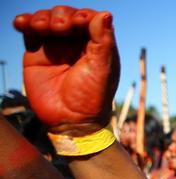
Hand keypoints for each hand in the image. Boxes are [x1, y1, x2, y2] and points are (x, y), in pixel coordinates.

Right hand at [13, 6, 119, 135]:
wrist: (70, 121)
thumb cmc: (92, 97)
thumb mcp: (102, 69)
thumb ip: (103, 41)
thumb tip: (105, 13)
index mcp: (97, 44)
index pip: (89, 18)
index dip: (82, 15)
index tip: (79, 21)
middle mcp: (76, 42)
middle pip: (66, 15)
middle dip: (61, 15)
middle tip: (60, 26)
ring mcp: (55, 46)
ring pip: (46, 19)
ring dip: (42, 17)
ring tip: (41, 27)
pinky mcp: (36, 53)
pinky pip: (29, 31)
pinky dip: (24, 22)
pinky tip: (22, 23)